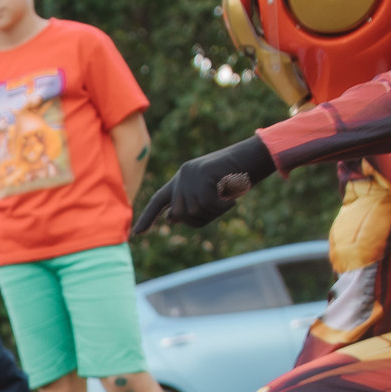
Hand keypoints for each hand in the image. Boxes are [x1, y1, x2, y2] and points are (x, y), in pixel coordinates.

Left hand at [132, 135, 276, 234]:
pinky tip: (232, 201)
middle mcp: (181, 176)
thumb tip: (171, 217)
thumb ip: (190, 205)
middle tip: (220, 208)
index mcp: (181, 180)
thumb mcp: (209, 195)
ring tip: (227, 199)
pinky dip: (221, 209)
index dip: (148, 217)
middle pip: (178, 214)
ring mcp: (190, 175)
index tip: (137, 233)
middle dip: (198, 219)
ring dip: (212, 213)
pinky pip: (206, 206)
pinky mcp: (200, 175)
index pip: (159, 200)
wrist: (252, 158)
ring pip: (191, 212)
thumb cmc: (234, 178)